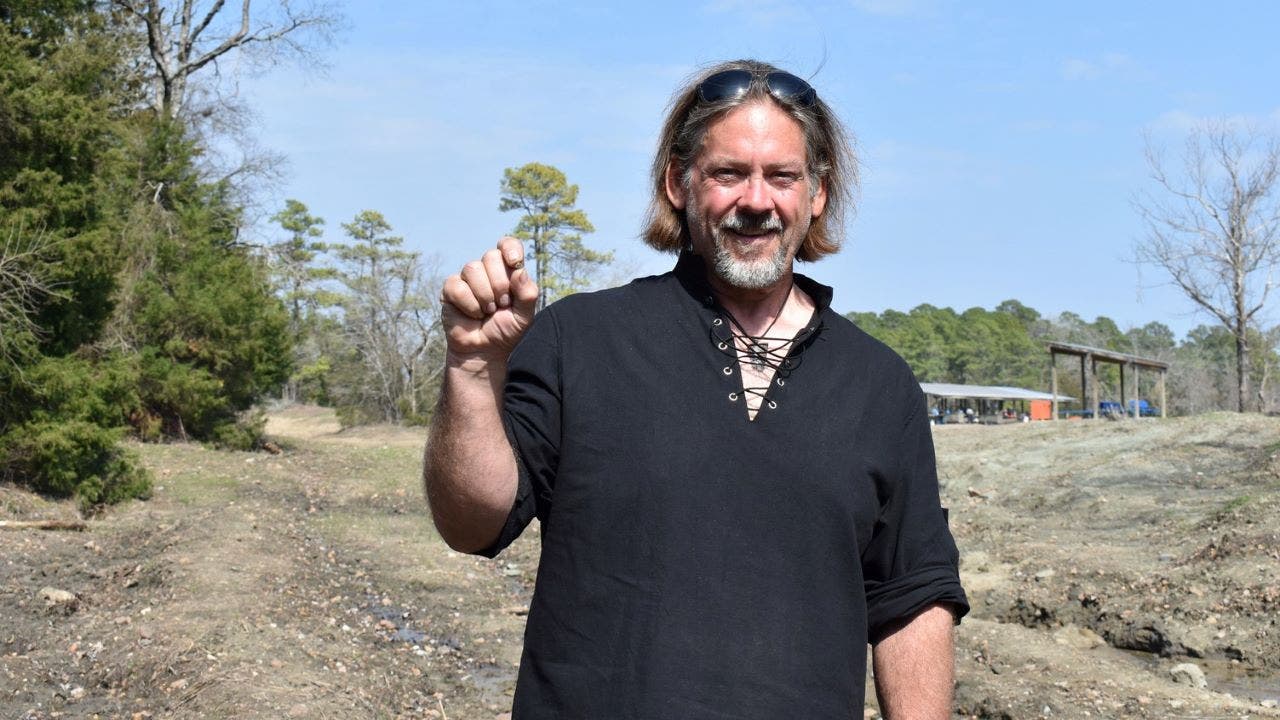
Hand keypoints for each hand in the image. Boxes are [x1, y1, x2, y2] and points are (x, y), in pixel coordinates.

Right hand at [441, 237, 538, 363]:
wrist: (484, 351)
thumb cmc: (505, 331)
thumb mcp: (524, 316)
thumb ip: (528, 294)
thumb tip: (520, 271)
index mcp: (507, 271)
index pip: (508, 244)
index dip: (510, 248)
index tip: (514, 262)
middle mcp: (486, 270)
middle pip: (491, 256)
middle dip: (500, 284)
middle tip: (502, 304)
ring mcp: (467, 278)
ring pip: (473, 269)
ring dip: (485, 296)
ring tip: (488, 311)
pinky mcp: (450, 289)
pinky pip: (458, 286)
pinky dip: (470, 305)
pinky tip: (473, 315)